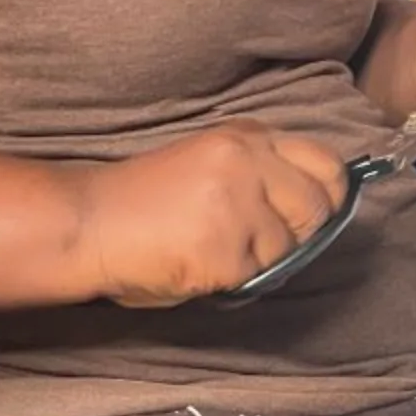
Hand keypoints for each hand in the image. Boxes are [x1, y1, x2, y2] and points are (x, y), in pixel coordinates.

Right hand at [71, 122, 350, 306]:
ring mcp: (237, 204)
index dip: (328, 193)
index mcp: (245, 137)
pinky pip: (254, 275)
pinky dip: (230, 279)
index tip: (313, 213)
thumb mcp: (210, 163)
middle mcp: (247, 161)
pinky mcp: (224, 248)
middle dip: (299, 233)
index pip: (325, 162)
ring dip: (259, 259)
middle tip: (258, 242)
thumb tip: (315, 205)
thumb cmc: (145, 200)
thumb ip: (259, 172)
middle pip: (317, 207)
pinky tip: (196, 263)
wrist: (88, 222)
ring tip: (212, 248)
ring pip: (287, 247)